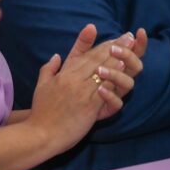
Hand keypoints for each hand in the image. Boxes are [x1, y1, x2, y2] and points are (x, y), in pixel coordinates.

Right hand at [25, 25, 135, 151]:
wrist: (41, 133)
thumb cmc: (41, 111)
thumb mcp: (41, 85)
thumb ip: (49, 68)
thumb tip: (56, 56)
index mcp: (64, 73)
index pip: (85, 55)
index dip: (101, 45)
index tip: (114, 37)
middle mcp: (73, 79)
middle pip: (96, 59)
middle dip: (113, 47)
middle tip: (127, 37)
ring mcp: (81, 91)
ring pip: (102, 71)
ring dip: (117, 58)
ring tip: (129, 48)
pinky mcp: (89, 106)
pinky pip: (104, 89)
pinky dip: (114, 78)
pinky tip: (122, 70)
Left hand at [65, 24, 147, 117]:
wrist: (55, 116)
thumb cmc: (67, 86)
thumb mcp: (73, 62)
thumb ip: (83, 45)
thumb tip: (91, 26)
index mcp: (113, 68)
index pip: (132, 53)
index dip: (138, 43)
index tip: (140, 31)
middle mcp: (117, 81)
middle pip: (134, 67)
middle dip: (127, 55)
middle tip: (114, 49)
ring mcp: (113, 95)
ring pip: (128, 84)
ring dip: (116, 75)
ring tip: (100, 70)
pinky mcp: (107, 110)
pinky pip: (117, 104)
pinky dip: (110, 95)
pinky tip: (100, 89)